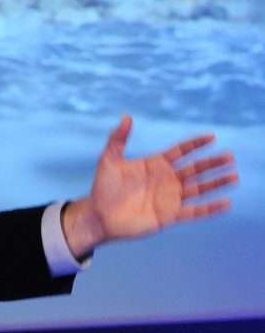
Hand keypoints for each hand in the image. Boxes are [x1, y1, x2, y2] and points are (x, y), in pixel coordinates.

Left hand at [63, 115, 237, 257]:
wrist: (99, 215)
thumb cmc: (103, 187)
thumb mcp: (109, 159)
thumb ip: (118, 138)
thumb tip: (126, 117)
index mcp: (155, 164)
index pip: (181, 151)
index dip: (196, 144)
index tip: (212, 137)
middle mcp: (166, 180)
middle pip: (195, 169)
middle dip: (212, 163)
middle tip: (230, 156)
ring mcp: (170, 198)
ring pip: (199, 188)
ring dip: (217, 183)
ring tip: (234, 176)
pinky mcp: (169, 215)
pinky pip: (194, 211)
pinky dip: (210, 208)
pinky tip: (226, 203)